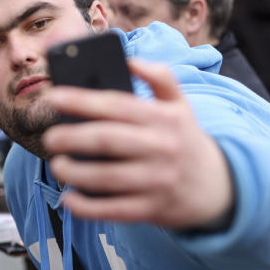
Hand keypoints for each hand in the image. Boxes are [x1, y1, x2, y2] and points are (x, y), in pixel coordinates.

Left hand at [42, 59, 233, 229]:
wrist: (219, 187)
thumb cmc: (185, 140)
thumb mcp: (181, 105)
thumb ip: (160, 77)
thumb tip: (131, 60)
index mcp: (162, 118)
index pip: (116, 105)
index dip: (81, 100)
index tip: (53, 97)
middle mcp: (160, 148)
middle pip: (107, 140)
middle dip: (71, 138)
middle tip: (49, 137)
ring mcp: (156, 181)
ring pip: (107, 178)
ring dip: (75, 173)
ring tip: (57, 165)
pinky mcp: (151, 209)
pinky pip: (113, 210)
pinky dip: (87, 207)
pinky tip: (69, 199)